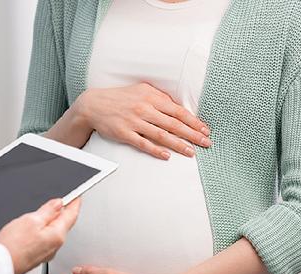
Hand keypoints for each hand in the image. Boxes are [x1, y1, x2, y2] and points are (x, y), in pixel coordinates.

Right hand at [0, 198, 80, 273]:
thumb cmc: (13, 246)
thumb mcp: (31, 220)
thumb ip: (47, 211)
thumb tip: (58, 204)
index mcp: (57, 235)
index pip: (71, 215)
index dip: (74, 203)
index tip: (77, 196)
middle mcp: (55, 246)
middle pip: (64, 224)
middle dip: (64, 212)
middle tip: (65, 200)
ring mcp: (46, 253)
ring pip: (54, 232)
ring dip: (53, 221)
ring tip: (48, 211)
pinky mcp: (37, 257)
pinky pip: (45, 239)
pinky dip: (45, 230)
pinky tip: (37, 227)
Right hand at [69, 83, 210, 159]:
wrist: (94, 105)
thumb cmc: (121, 97)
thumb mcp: (142, 90)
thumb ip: (160, 98)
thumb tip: (179, 107)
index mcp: (151, 97)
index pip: (178, 111)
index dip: (193, 121)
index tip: (205, 130)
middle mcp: (144, 109)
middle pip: (173, 124)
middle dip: (192, 134)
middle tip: (206, 143)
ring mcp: (134, 122)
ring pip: (161, 135)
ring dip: (178, 145)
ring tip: (191, 152)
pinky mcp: (124, 133)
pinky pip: (143, 143)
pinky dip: (156, 150)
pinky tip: (167, 156)